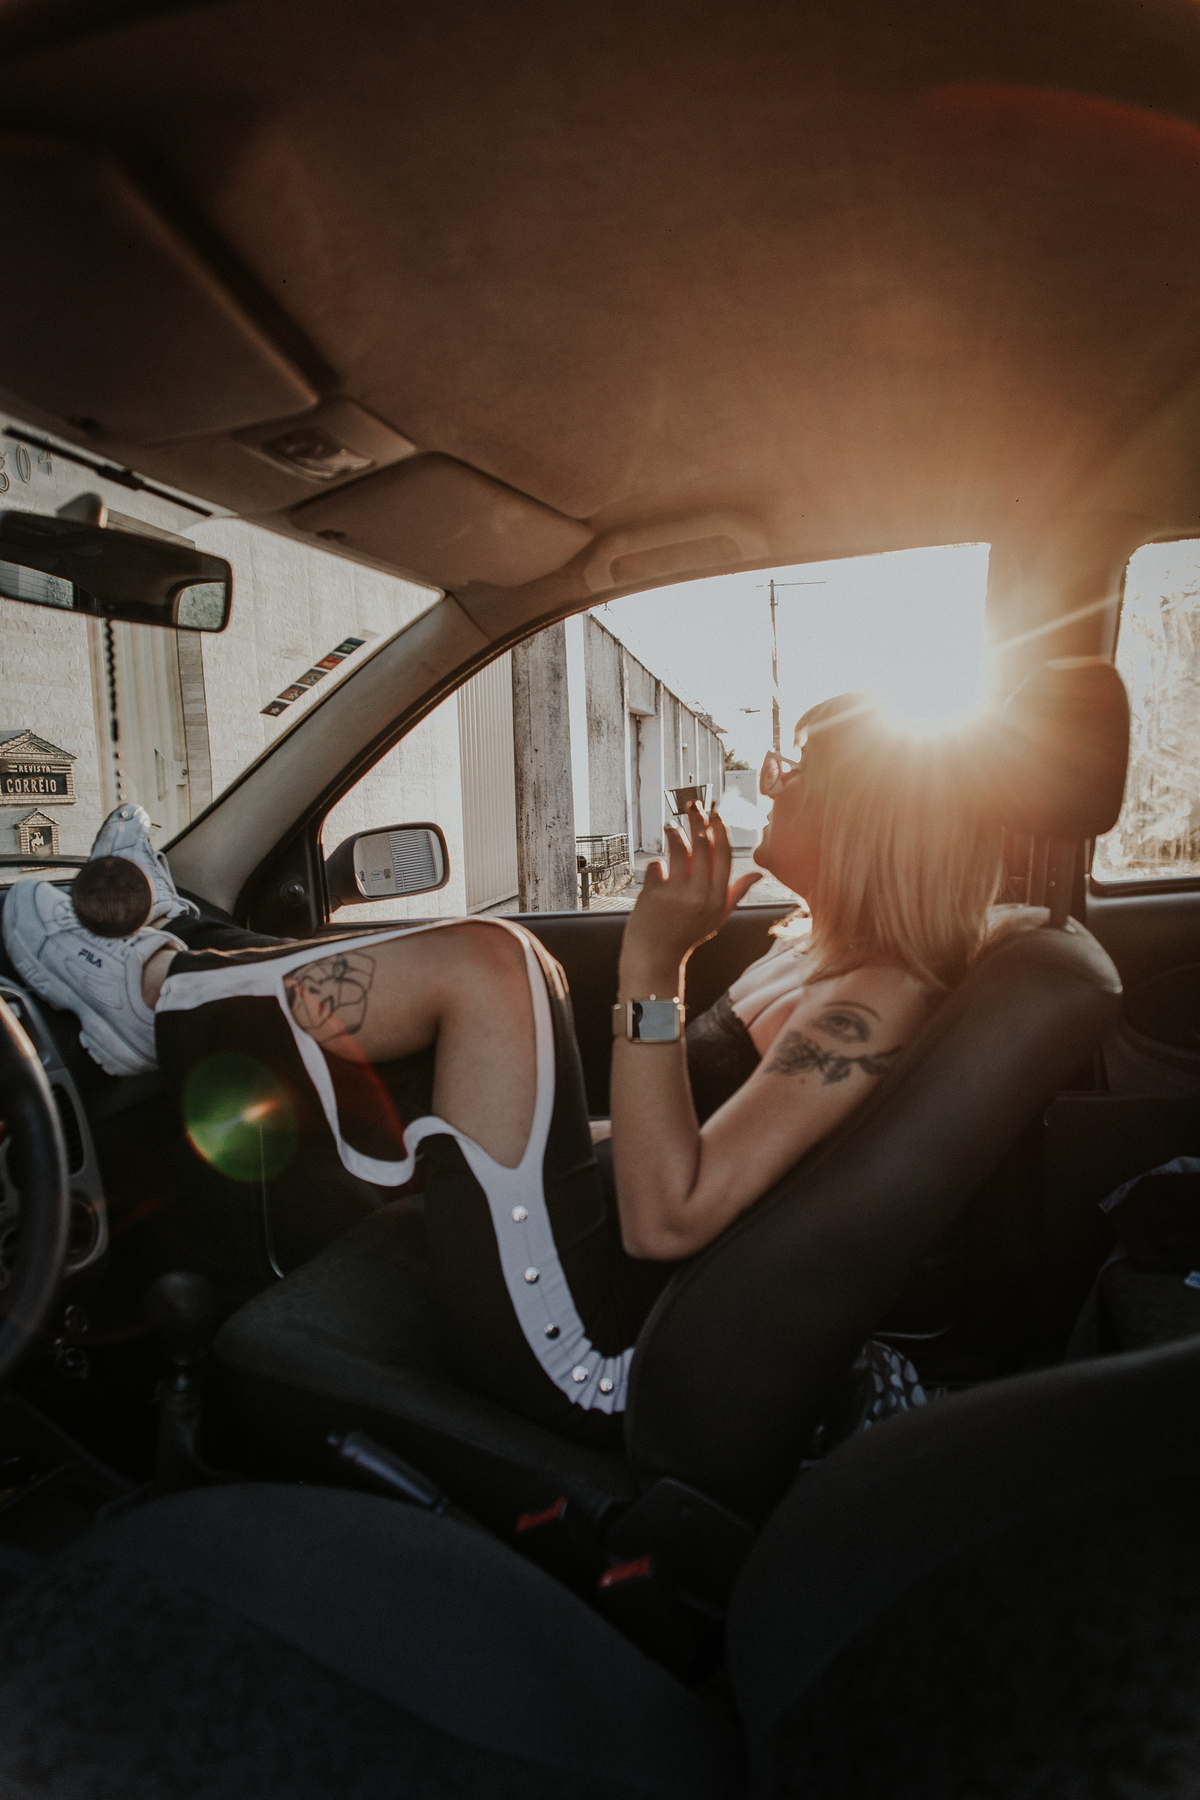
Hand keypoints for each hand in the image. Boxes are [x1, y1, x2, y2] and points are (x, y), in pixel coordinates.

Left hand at [622, 805, 761, 976]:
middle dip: (697, 819)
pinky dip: (655, 866)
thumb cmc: (686, 936)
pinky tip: (657, 873)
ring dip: (674, 832)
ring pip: (678, 848)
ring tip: (672, 826)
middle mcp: (700, 894)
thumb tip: (757, 873)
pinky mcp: (654, 893)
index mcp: (718, 898)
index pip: (724, 854)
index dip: (720, 830)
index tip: (715, 814)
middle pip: (702, 844)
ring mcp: (676, 893)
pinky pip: (656, 865)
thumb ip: (736, 893)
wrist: (656, 957)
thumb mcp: (717, 918)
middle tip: (691, 805)